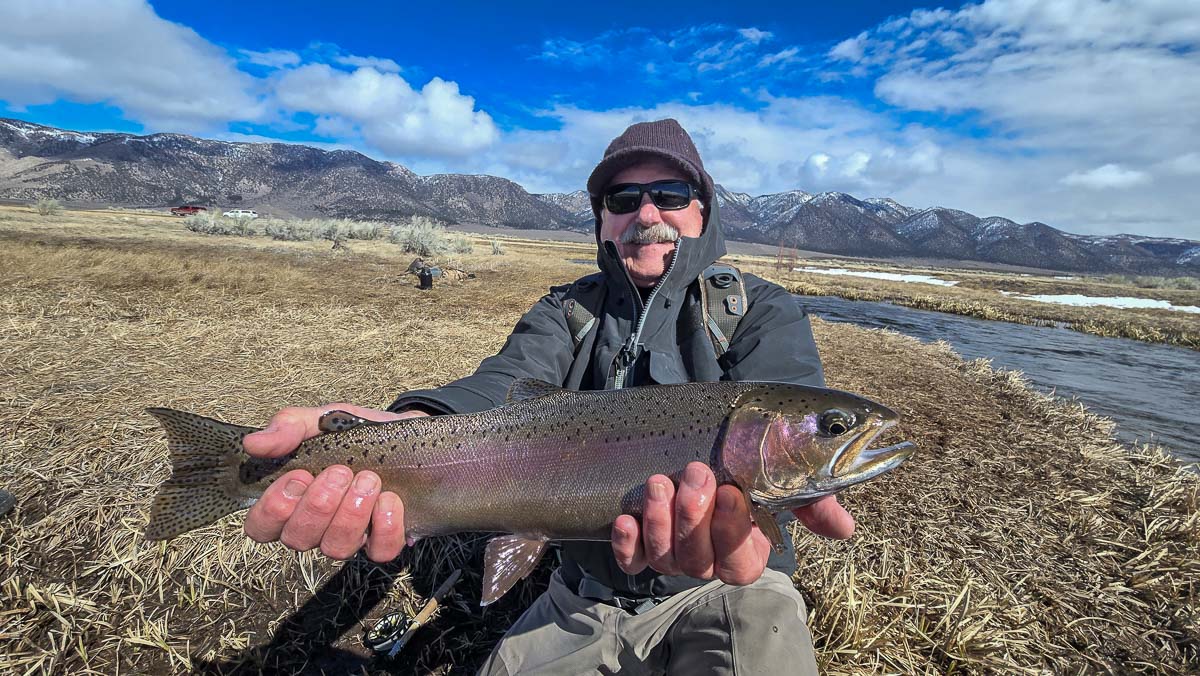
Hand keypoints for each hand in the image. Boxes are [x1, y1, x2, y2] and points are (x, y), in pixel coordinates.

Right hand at [241, 404, 426, 562]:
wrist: (404, 430)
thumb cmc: (354, 431)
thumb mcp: (321, 420)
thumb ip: (288, 428)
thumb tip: (253, 444)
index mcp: (292, 500)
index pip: (261, 527)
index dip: (274, 508)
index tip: (300, 475)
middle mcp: (317, 525)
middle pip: (298, 540)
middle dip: (318, 506)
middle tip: (340, 472)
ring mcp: (351, 536)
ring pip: (336, 548)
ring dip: (351, 514)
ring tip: (368, 479)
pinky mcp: (386, 539)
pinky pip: (380, 551)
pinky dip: (385, 527)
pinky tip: (390, 499)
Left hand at [610, 462, 854, 585]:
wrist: (713, 437)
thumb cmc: (751, 460)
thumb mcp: (784, 476)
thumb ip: (813, 501)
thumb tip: (843, 529)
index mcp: (745, 550)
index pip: (740, 562)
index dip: (734, 533)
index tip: (733, 492)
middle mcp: (708, 559)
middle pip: (698, 561)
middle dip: (694, 518)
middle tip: (696, 473)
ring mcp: (673, 553)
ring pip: (665, 559)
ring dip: (662, 522)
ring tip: (660, 482)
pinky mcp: (640, 542)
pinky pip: (631, 560)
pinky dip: (627, 544)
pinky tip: (627, 518)